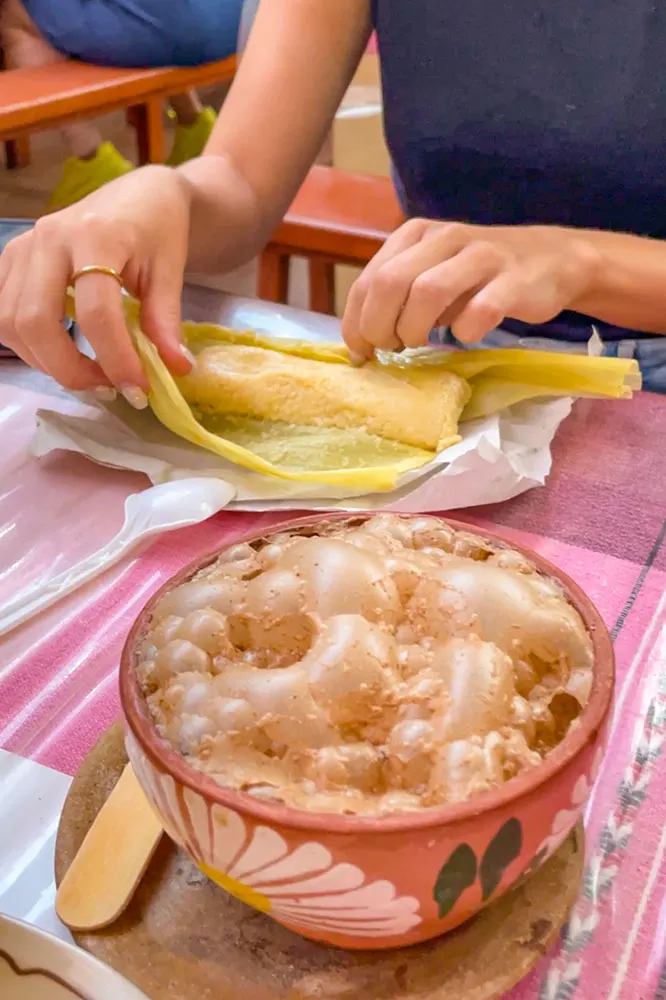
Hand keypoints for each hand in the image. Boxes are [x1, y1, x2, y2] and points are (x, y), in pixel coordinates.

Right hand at [0, 165, 193, 400]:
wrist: (140, 193)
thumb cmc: (158, 229)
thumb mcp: (171, 271)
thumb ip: (166, 320)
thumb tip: (176, 369)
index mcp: (95, 237)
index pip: (95, 313)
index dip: (115, 360)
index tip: (138, 389)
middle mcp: (48, 239)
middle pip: (36, 321)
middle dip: (69, 368)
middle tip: (108, 388)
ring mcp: (23, 247)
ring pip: (9, 322)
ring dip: (46, 362)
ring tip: (90, 374)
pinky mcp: (11, 258)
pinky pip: (2, 314)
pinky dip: (29, 344)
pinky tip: (64, 351)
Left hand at [342, 218, 600, 357]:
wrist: (553, 260)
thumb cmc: (480, 276)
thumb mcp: (432, 273)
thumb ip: (398, 296)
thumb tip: (363, 340)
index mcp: (416, 234)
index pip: (370, 279)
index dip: (356, 322)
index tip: (361, 352)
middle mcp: (445, 237)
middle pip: (390, 283)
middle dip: (380, 326)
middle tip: (391, 349)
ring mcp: (481, 256)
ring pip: (428, 292)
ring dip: (415, 329)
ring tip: (420, 343)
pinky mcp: (513, 280)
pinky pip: (479, 311)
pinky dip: (465, 331)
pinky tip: (465, 335)